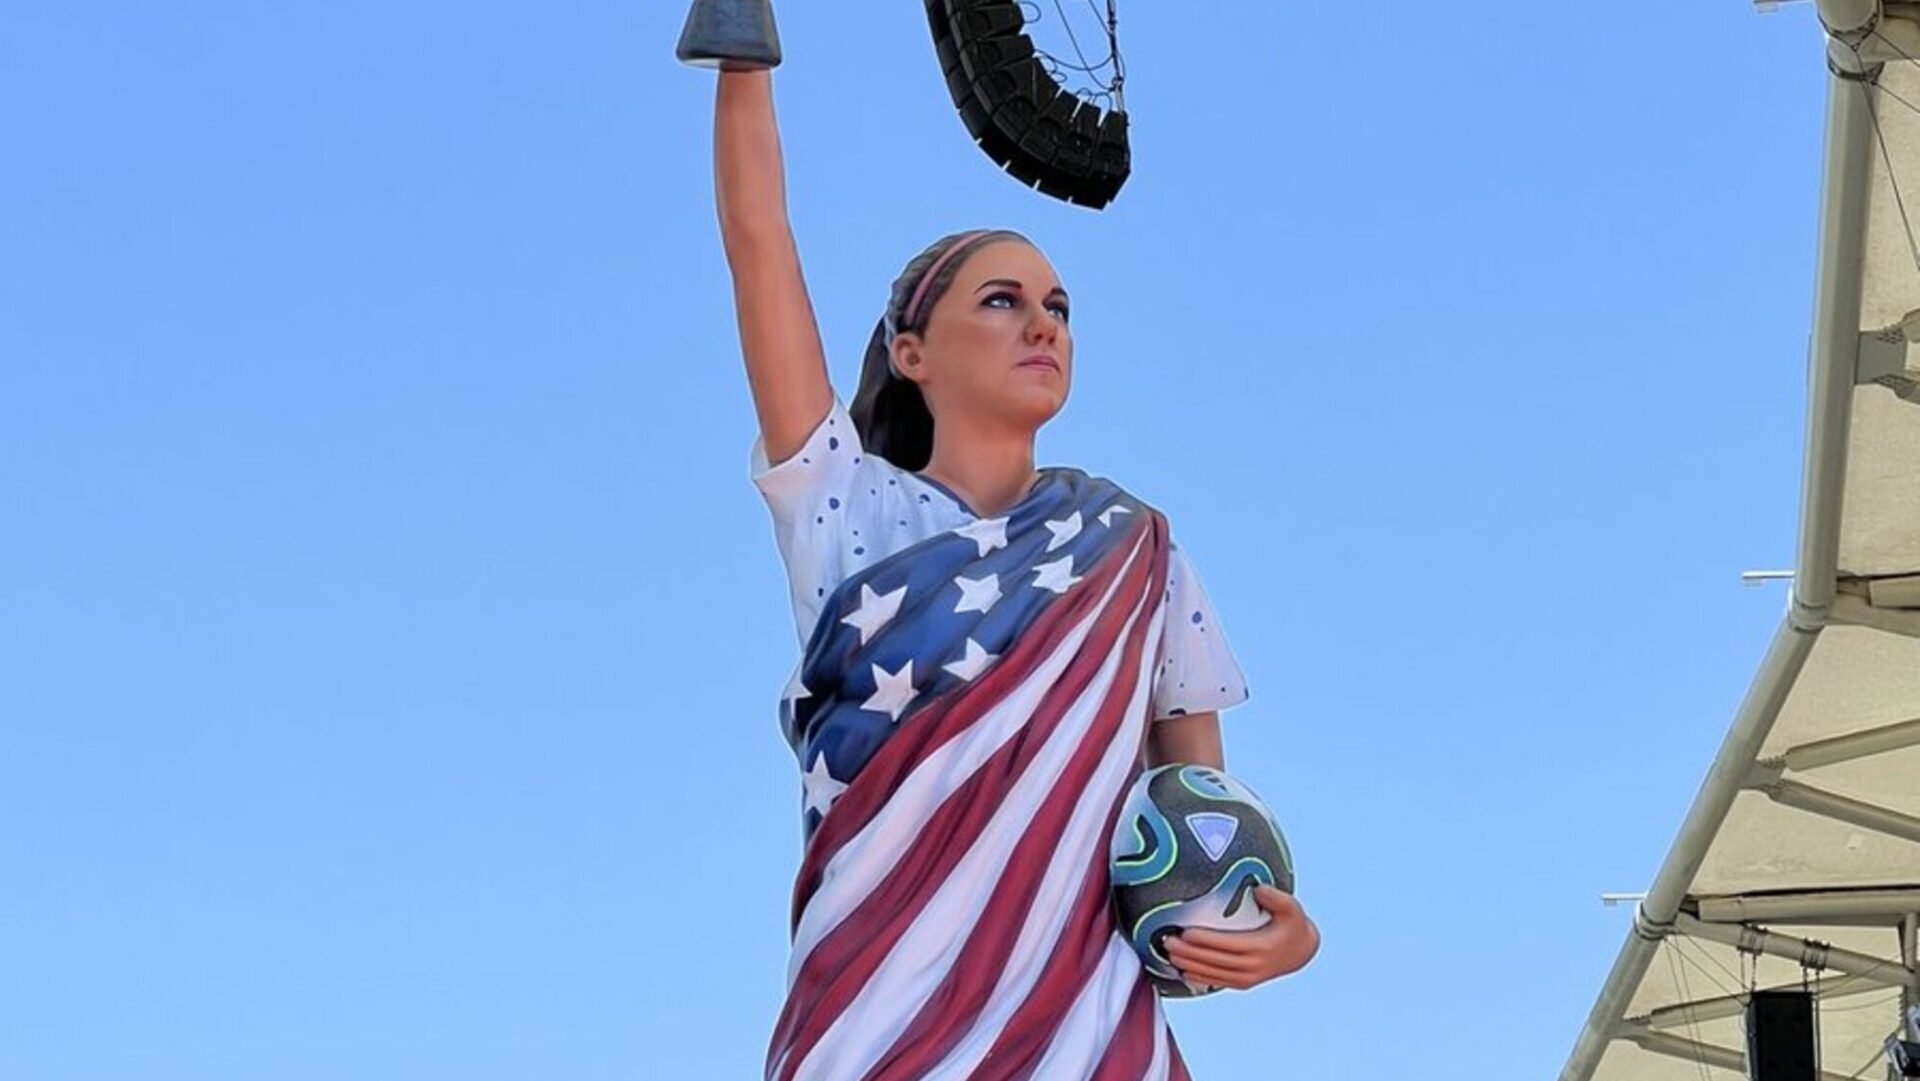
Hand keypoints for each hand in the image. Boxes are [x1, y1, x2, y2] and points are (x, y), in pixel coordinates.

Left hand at [1163, 885, 1319, 991]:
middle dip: (1189, 952)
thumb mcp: (1292, 908)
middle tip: (1167, 942)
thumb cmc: (1292, 924)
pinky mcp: (1243, 983)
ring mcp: (1247, 978)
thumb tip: (1259, 889)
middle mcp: (1253, 966)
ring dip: (1189, 965)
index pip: (1227, 944)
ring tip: (1168, 955)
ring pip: (1212, 973)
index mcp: (1262, 947)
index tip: (1185, 932)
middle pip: (1215, 960)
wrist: (1300, 952)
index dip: (1205, 940)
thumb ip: (1277, 898)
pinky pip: (1217, 981)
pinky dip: (1198, 978)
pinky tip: (1182, 971)